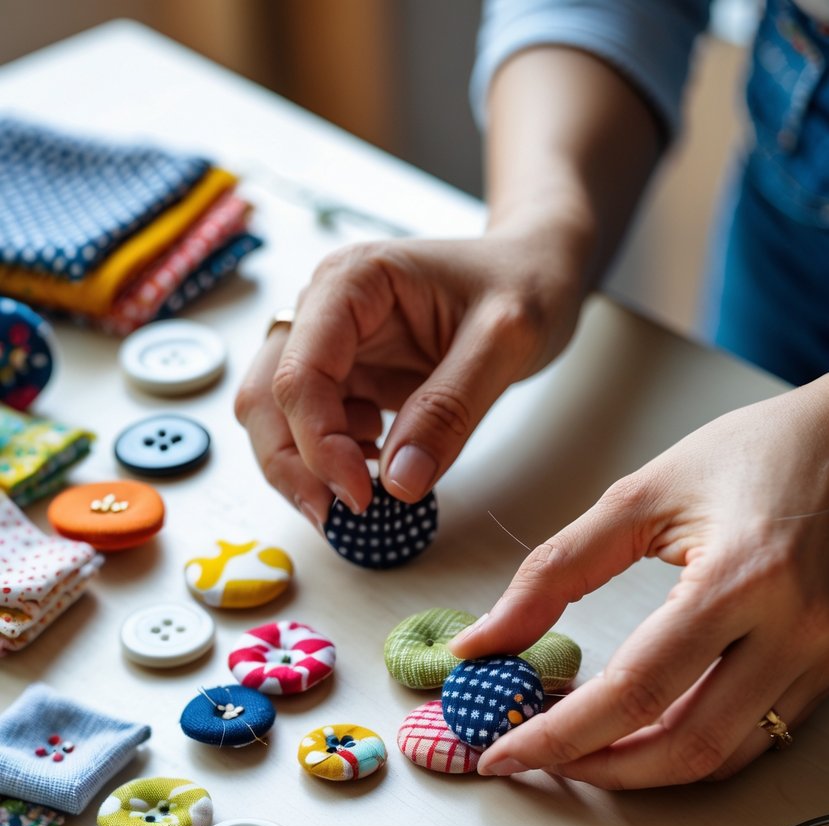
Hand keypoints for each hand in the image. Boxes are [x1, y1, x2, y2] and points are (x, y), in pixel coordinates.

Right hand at [234, 224, 587, 525]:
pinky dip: (331, 465)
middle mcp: (322, 311)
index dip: (319, 444)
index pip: (300, 374)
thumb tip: (400, 482)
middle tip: (342, 519)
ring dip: (305, 471)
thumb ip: (450, 408)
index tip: (362, 495)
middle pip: (267, 400)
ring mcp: (329, 347)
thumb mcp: (505, 340)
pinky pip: (313, 432)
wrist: (534, 271)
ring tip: (366, 496)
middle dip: (294, 467)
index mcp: (350, 283)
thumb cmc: (523, 283)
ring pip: (277, 422)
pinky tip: (379, 466)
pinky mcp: (347, 380)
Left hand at [451, 378, 828, 787]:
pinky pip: (756, 735)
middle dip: (601, 769)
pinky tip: (643, 729)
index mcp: (742, 579)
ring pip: (726, 756)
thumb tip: (486, 641)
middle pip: (686, 746)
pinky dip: (690, 747)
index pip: (635, 689)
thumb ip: (557, 570)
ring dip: (646, 770)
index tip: (504, 751)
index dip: (560, 735)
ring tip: (581, 750)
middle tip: (539, 759)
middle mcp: (795, 631)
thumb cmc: (758, 452)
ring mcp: (822, 657)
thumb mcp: (643, 495)